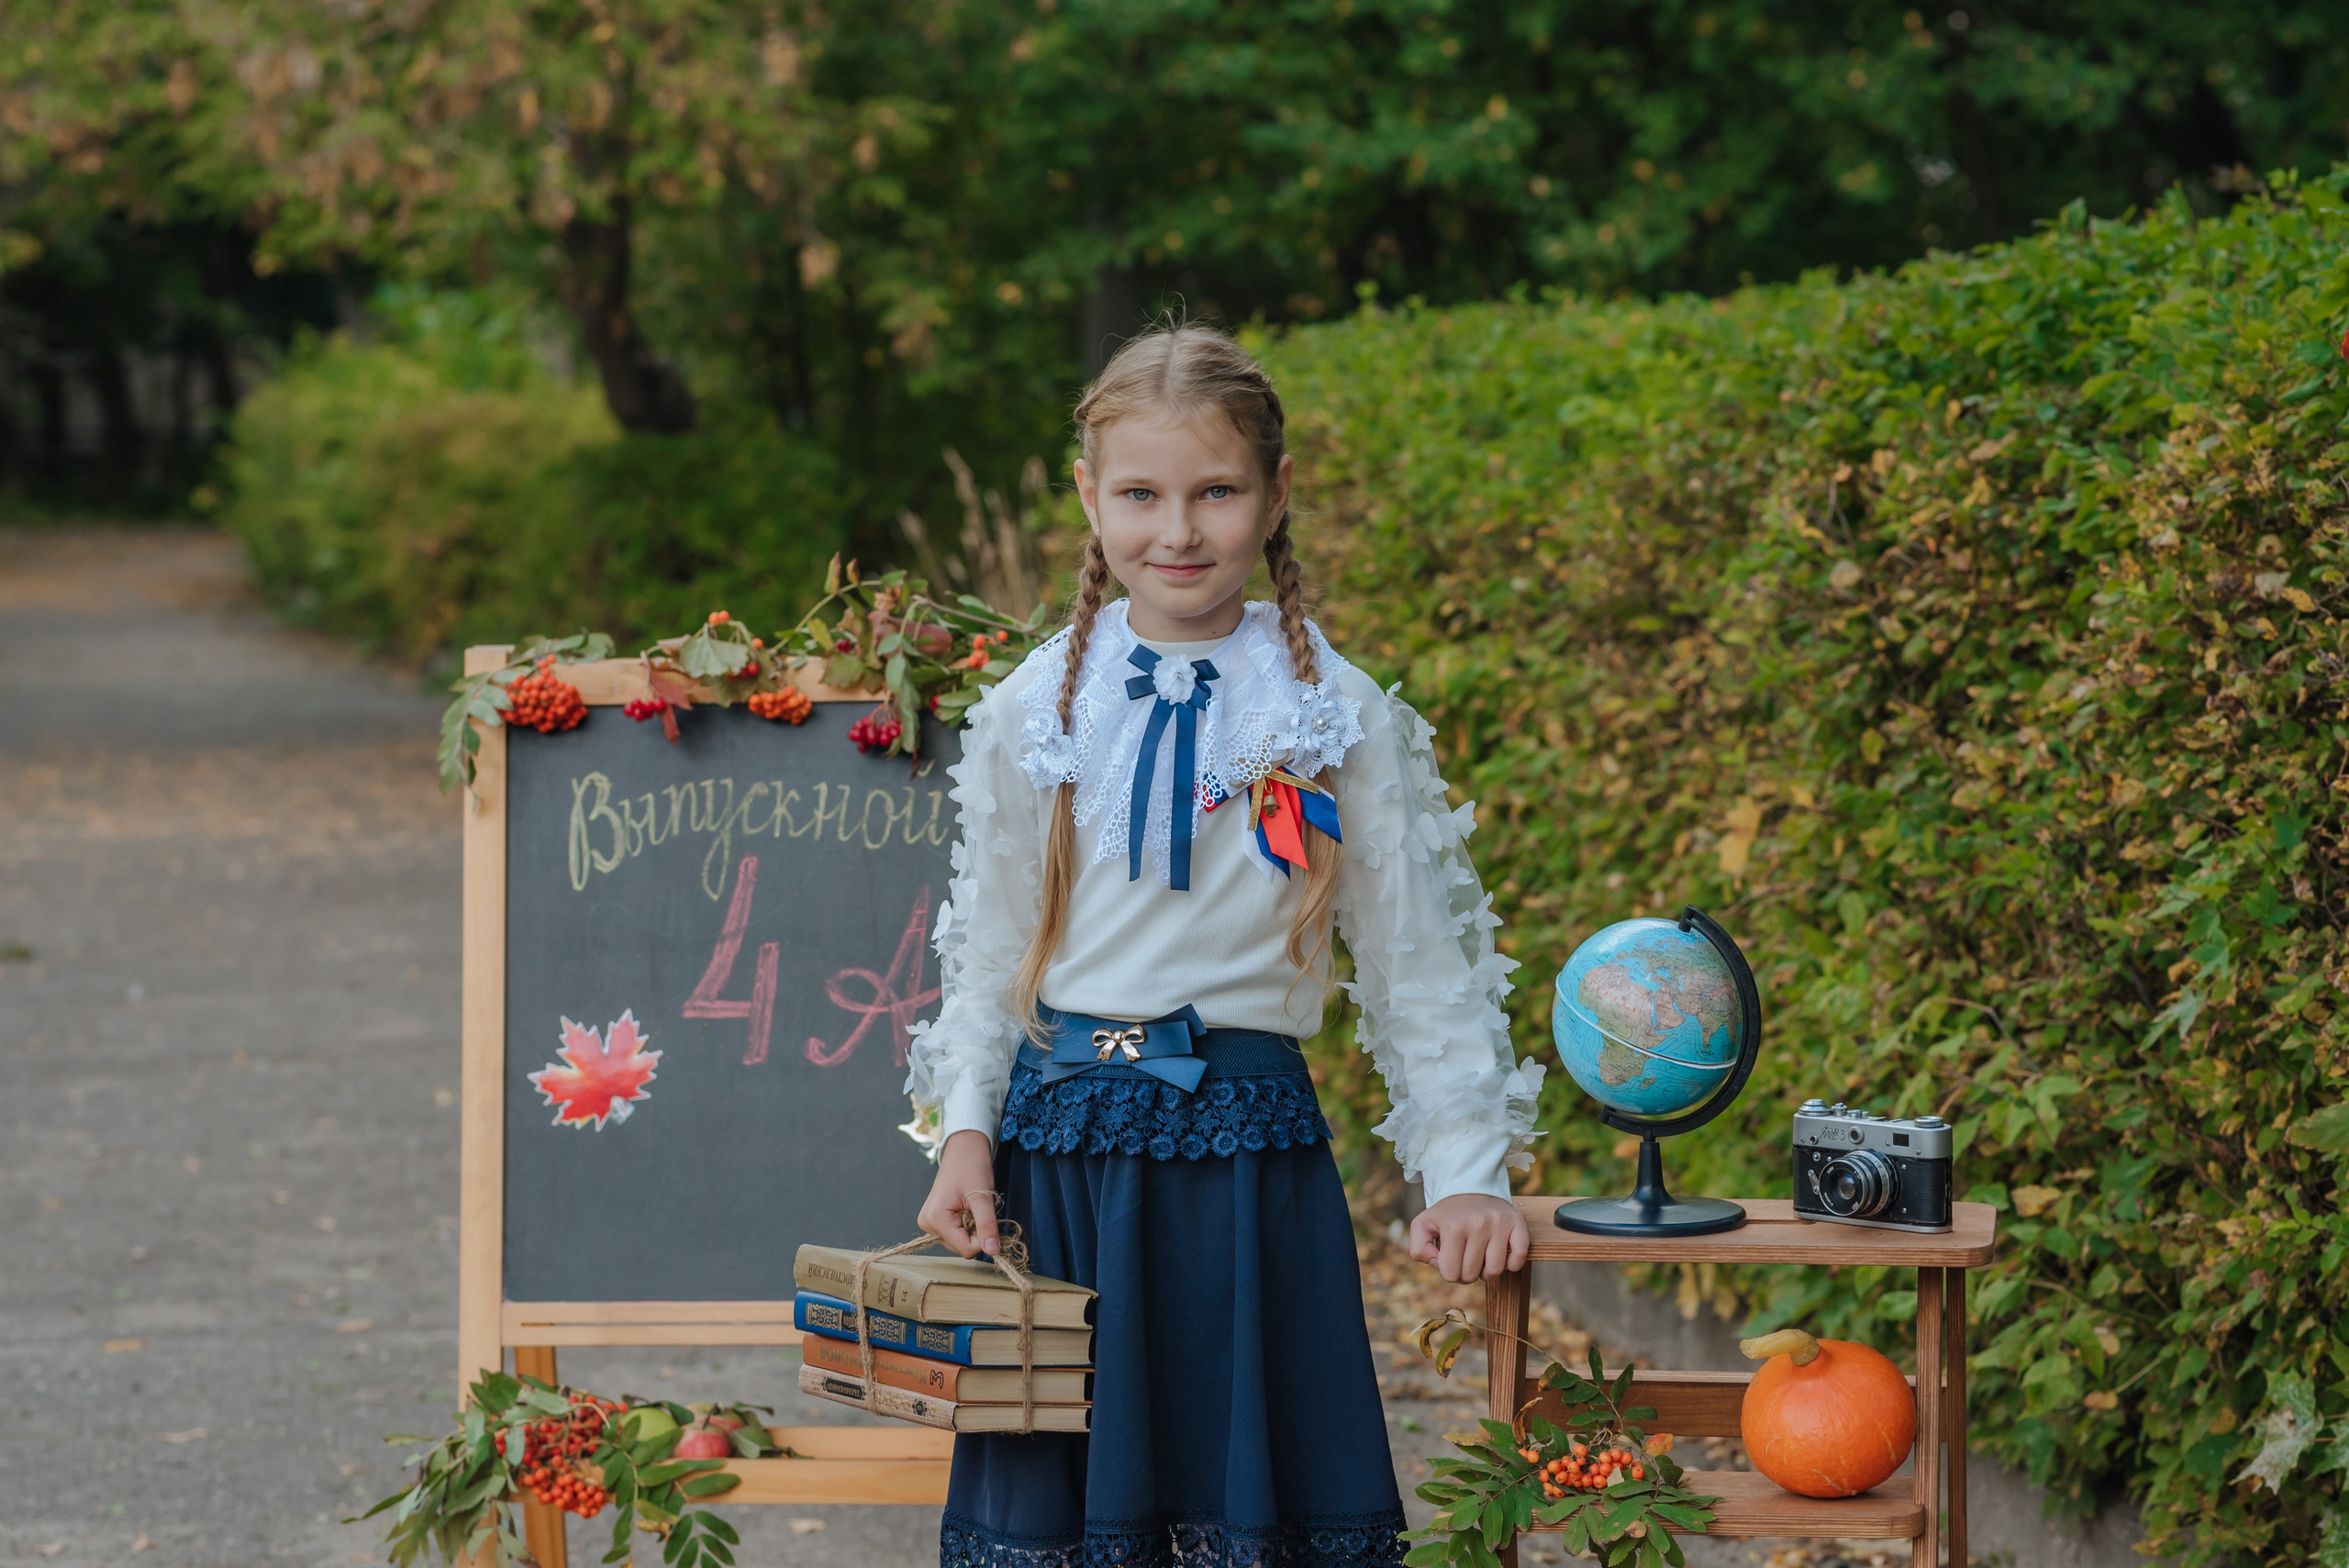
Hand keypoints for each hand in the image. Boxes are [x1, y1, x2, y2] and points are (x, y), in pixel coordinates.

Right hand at [917, 1130, 1000, 1258]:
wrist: (963, 1149)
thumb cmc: (972, 1167)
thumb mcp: (982, 1197)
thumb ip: (987, 1225)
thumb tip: (993, 1251)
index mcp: (935, 1219)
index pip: (965, 1249)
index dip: (982, 1237)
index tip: (985, 1216)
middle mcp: (927, 1224)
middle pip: (962, 1247)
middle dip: (976, 1232)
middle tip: (977, 1207)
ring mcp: (929, 1223)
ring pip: (959, 1242)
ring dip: (971, 1228)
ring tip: (970, 1205)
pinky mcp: (934, 1220)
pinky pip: (955, 1233)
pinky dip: (966, 1224)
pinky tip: (965, 1208)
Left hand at [1409, 1194, 1528, 1282]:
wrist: (1471, 1188)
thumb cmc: (1447, 1214)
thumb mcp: (1422, 1225)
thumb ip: (1418, 1249)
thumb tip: (1438, 1264)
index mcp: (1453, 1226)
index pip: (1450, 1274)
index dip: (1448, 1271)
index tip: (1450, 1258)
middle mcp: (1478, 1224)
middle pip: (1472, 1275)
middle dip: (1466, 1272)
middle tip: (1465, 1257)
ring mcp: (1499, 1223)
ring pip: (1495, 1271)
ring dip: (1487, 1271)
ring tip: (1481, 1257)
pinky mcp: (1517, 1222)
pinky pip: (1519, 1258)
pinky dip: (1511, 1264)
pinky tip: (1501, 1255)